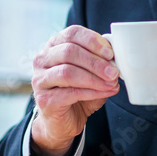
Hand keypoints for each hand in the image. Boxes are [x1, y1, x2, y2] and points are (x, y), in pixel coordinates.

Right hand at [30, 25, 119, 155]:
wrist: (63, 122)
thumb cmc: (77, 93)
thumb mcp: (91, 73)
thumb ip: (100, 62)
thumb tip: (116, 58)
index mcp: (54, 46)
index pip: (72, 33)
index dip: (92, 41)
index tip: (110, 53)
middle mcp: (42, 59)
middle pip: (69, 52)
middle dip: (95, 61)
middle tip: (114, 71)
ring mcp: (40, 79)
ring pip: (68, 72)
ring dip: (94, 78)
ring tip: (111, 83)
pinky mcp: (44, 99)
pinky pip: (70, 92)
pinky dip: (92, 92)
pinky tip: (105, 92)